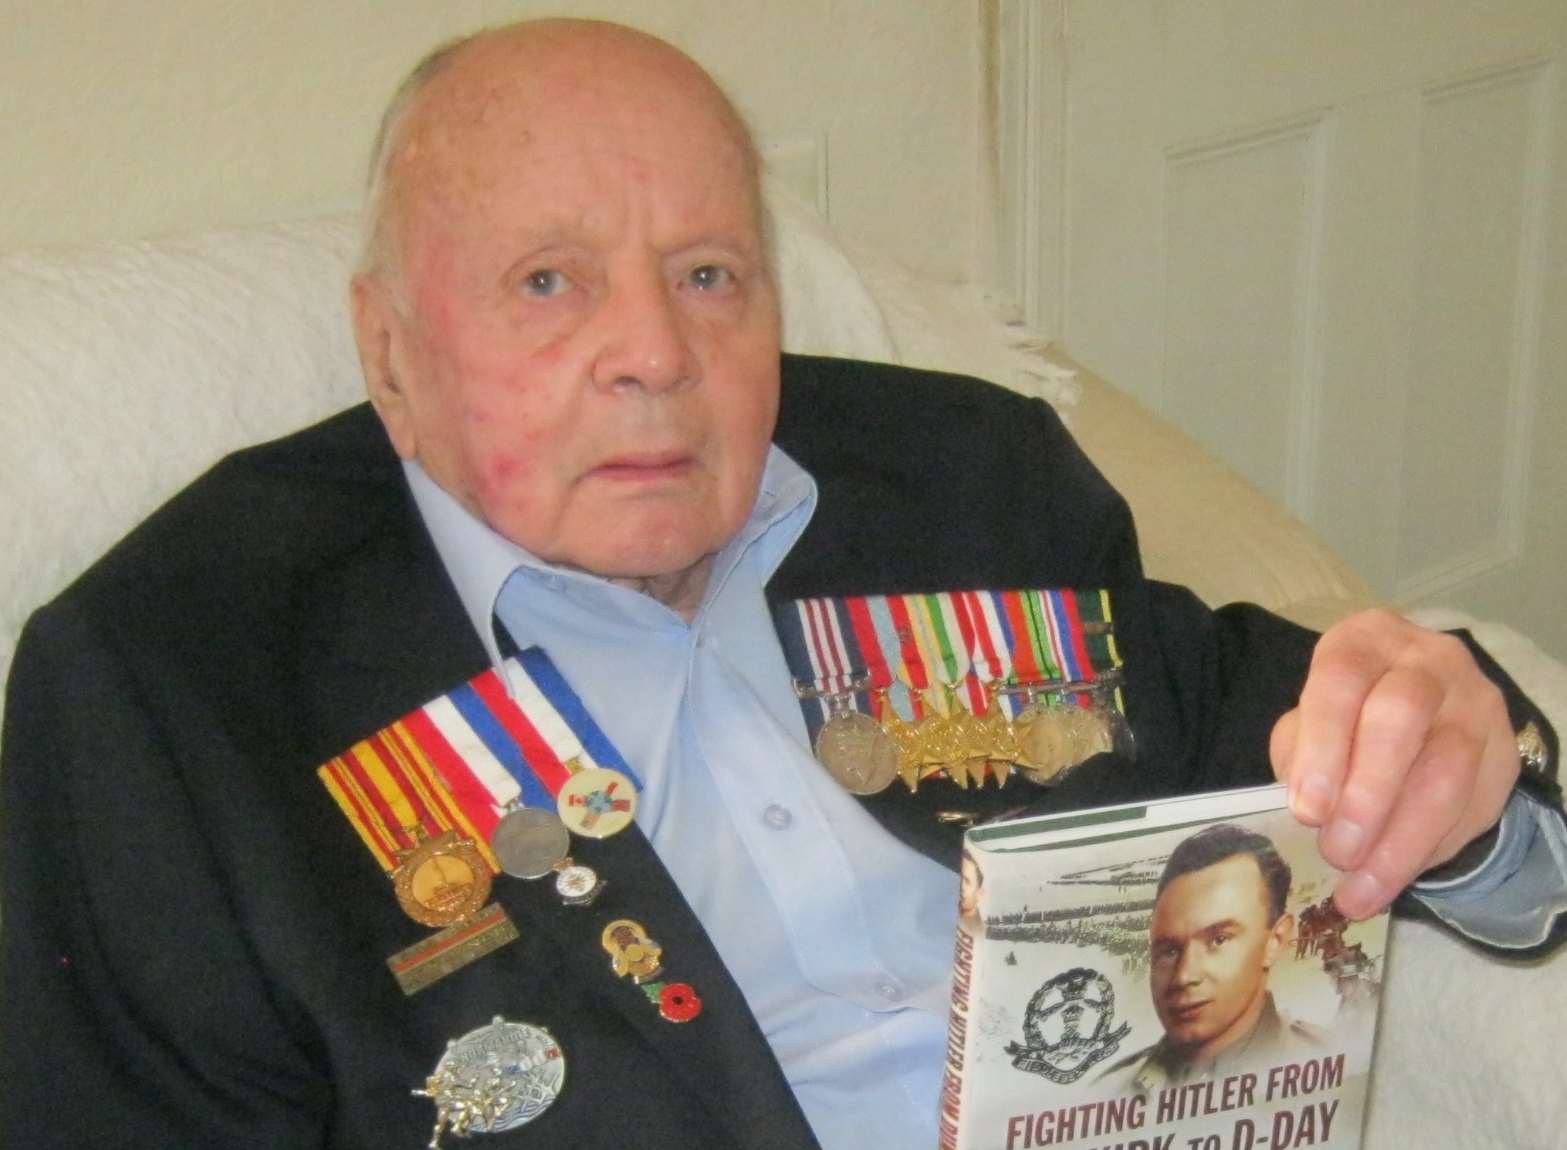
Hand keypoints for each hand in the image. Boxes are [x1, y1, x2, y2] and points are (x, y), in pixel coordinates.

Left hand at [1269, 609, 1518, 918]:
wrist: (1421, 708)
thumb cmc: (1346, 716)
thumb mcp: (1309, 720)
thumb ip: (1301, 753)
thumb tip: (1308, 807)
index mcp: (1366, 641)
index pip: (1341, 682)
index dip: (1323, 746)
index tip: (1306, 810)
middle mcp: (1428, 661)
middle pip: (1401, 719)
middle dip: (1366, 795)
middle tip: (1337, 852)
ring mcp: (1475, 704)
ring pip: (1446, 773)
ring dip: (1399, 841)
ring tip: (1360, 887)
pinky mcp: (1503, 752)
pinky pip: (1472, 809)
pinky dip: (1427, 852)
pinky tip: (1392, 879)